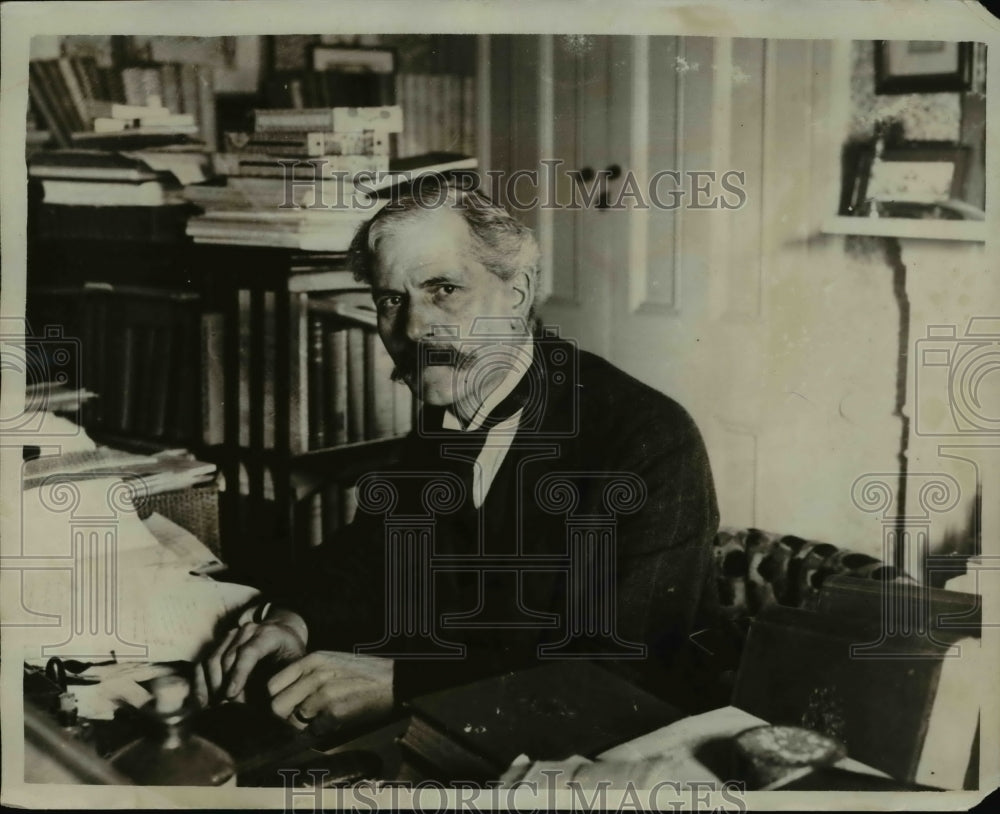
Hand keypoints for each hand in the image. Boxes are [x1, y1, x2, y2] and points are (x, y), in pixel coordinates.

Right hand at [199, 609, 307, 703]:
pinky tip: (202, 702)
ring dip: (210, 686)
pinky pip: (202, 663)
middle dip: (224, 686)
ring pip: (211, 660)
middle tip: (226, 709)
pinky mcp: (218, 645)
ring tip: (214, 707)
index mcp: (268, 634)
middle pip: (227, 658)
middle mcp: (246, 631)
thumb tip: (269, 703)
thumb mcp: (295, 664)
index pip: (249, 652)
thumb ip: (283, 680)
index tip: (231, 696)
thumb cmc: (289, 654)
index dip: (238, 674)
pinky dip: (200, 683)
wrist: (282, 634)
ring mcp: (230, 636)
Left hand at [267, 652, 393, 732]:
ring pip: (294, 721)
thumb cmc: (362, 672)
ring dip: (305, 726)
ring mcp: (324, 694)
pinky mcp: (335, 712)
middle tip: (299, 719)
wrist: (394, 680)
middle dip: (285, 717)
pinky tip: (333, 723)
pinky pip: (313, 732)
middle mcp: (314, 675)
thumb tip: (283, 694)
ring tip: (320, 719)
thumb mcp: (331, 661)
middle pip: (276, 706)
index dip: (275, 699)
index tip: (285, 706)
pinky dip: (321, 732)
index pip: (272, 685)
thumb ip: (307, 673)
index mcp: (312, 660)